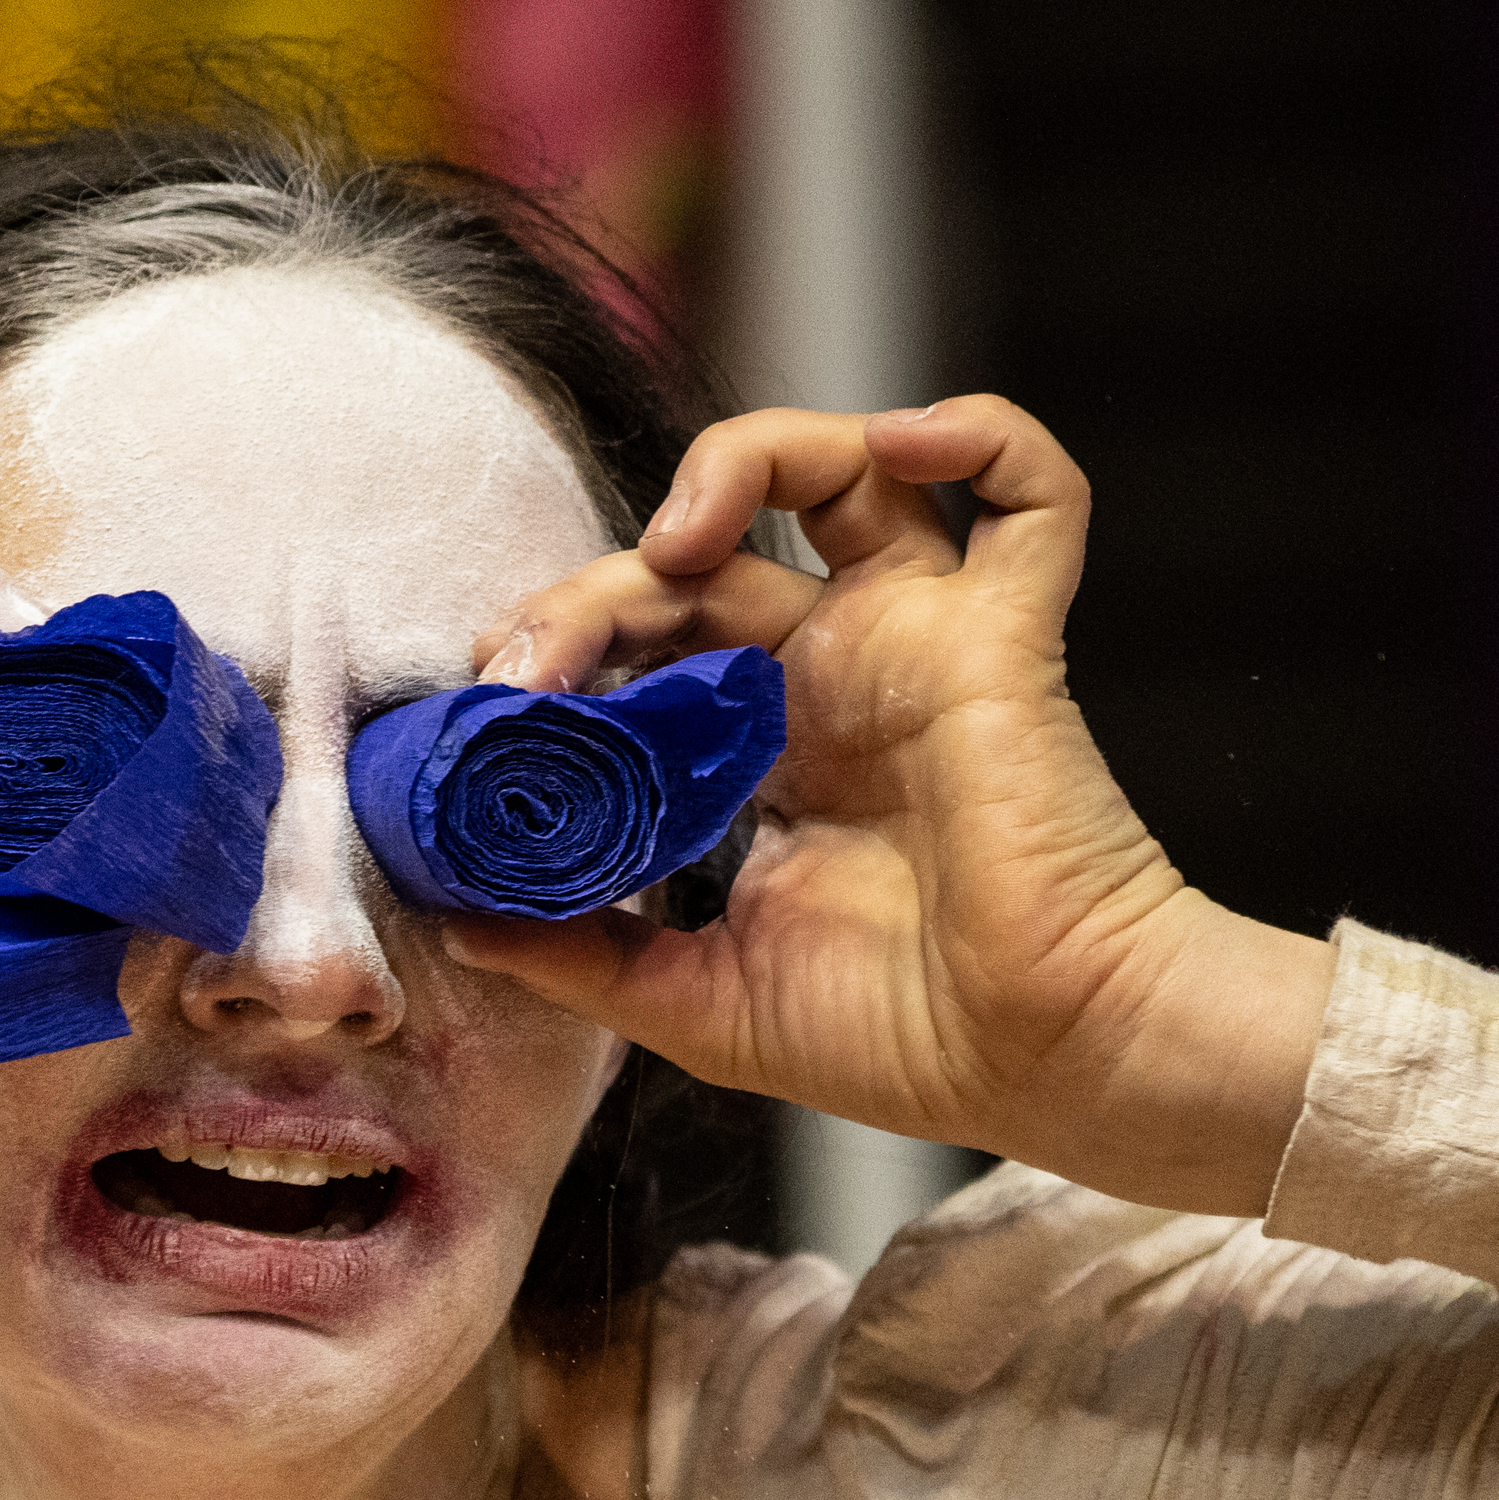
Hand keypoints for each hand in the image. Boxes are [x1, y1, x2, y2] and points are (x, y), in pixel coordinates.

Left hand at [446, 400, 1331, 1216]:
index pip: (641, 650)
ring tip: (672, 538)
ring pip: (839, 473)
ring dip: (735, 464)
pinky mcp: (1002, 637)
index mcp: (762, 757)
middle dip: (593, 594)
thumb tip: (458, 922)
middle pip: (698, 565)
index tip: (489, 708)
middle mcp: (834, 682)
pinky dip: (978, 434)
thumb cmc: (902, 1042)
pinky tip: (904, 441)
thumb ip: (578, 955)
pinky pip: (1028, 493)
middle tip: (527, 667)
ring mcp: (918, 646)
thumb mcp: (693, 1001)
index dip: (561, 652)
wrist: (1041, 1064)